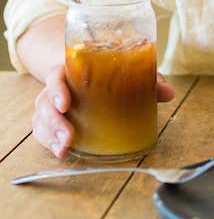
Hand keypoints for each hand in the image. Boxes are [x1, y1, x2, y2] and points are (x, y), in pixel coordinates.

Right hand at [32, 65, 174, 158]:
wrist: (86, 67)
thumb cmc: (107, 69)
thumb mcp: (126, 70)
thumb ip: (146, 78)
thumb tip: (169, 93)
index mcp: (71, 69)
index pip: (57, 76)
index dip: (57, 89)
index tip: (65, 103)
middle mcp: (57, 86)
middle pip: (45, 102)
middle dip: (54, 121)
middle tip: (68, 137)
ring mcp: (51, 103)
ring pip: (41, 118)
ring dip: (50, 135)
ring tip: (64, 148)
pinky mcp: (51, 118)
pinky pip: (42, 130)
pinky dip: (48, 141)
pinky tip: (60, 152)